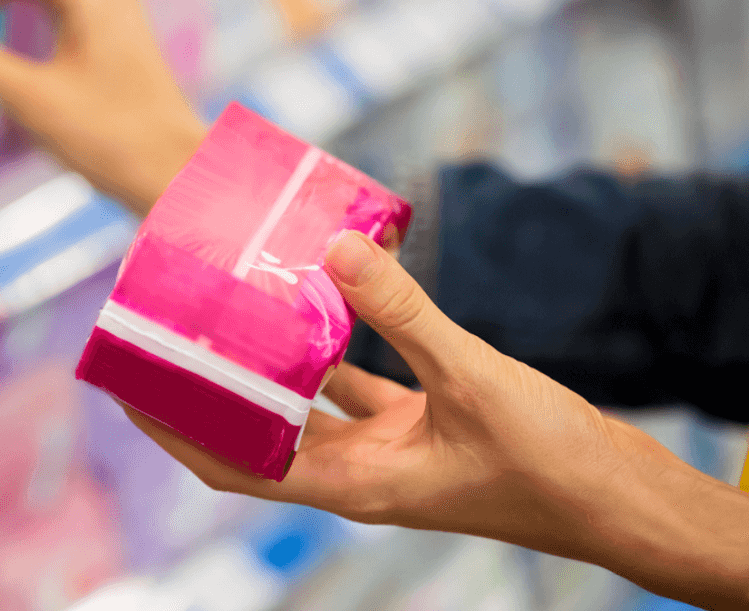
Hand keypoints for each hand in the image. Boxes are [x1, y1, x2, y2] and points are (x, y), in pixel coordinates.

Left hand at [128, 231, 748, 610]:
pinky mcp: (419, 427)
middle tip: (168, 336)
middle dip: (205, 392)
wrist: (620, 499)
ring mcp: (385, 451)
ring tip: (231, 312)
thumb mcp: (473, 379)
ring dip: (266, 367)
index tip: (128, 384)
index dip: (173, 427)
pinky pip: (354, 386)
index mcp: (350, 482)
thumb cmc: (552, 464)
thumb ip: (403, 313)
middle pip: (251, 435)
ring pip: (301, 407)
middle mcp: (355, 471)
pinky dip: (332, 350)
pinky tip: (323, 301)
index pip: (230, 462)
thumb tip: (334, 249)